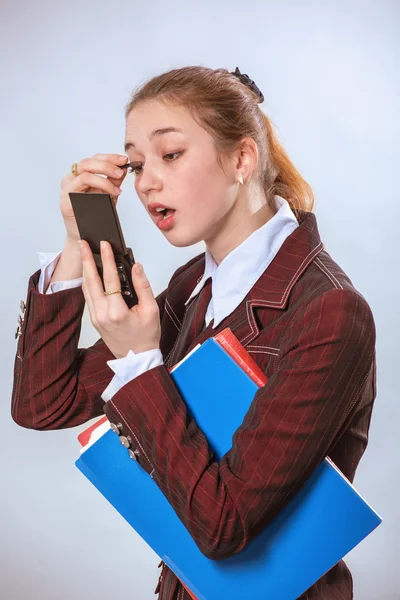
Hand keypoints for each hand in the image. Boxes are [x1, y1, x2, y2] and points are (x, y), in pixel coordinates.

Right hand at [60, 153, 129, 241]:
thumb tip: (124, 167)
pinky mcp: (66, 200)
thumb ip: (114, 180)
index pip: (94, 159)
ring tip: (117, 189)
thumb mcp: (109, 194)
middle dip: (107, 164)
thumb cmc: (95, 214)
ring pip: (85, 173)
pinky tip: (111, 195)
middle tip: (121, 172)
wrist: (87, 236)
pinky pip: (81, 186)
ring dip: (104, 178)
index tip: (124, 160)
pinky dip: (99, 187)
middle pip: (88, 162)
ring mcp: (66, 189)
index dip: (110, 157)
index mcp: (80, 174)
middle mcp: (71, 179)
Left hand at [79, 240, 160, 358]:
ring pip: (87, 288)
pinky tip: (90, 272)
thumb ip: (143, 286)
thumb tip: (136, 266)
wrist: (137, 358)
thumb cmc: (146, 336)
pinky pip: (89, 297)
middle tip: (83, 243)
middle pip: (91, 281)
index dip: (107, 259)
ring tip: (85, 253)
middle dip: (87, 260)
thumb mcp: (151, 310)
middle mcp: (102, 314)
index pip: (110, 279)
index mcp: (117, 312)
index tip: (105, 245)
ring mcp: (95, 318)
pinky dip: (88, 282)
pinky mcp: (94, 319)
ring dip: (86, 269)